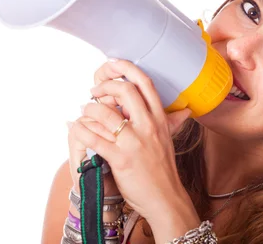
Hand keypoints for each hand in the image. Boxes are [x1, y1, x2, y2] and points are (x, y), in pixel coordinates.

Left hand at [71, 59, 194, 225]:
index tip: (114, 64)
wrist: (165, 199)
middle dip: (105, 86)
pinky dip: (81, 130)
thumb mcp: (169, 141)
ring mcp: (134, 141)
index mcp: (161, 119)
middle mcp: (148, 126)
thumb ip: (172, 123)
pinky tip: (76, 127)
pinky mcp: (120, 158)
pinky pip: (94, 138)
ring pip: (106, 112)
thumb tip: (186, 110)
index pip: (146, 84)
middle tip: (94, 91)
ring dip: (89, 108)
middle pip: (125, 90)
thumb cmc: (164, 170)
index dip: (128, 69)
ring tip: (84, 111)